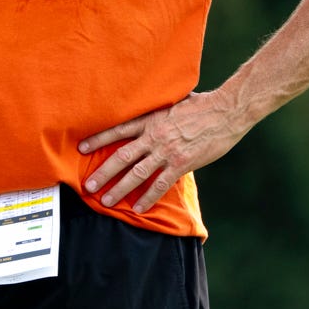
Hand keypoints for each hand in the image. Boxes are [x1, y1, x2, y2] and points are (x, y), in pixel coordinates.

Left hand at [79, 92, 249, 213]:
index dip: (98, 139)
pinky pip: (160, 184)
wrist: (226, 111)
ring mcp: (167, 151)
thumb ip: (160, 108)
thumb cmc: (203, 104)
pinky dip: (148, 197)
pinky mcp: (182, 164)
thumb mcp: (175, 101)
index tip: (81, 148)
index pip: (118, 130)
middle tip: (88, 186)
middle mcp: (155, 136)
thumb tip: (153, 104)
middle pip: (122, 156)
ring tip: (107, 201)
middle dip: (103, 172)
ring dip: (119, 189)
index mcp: (152, 119)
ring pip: (137, 173)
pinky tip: (138, 207)